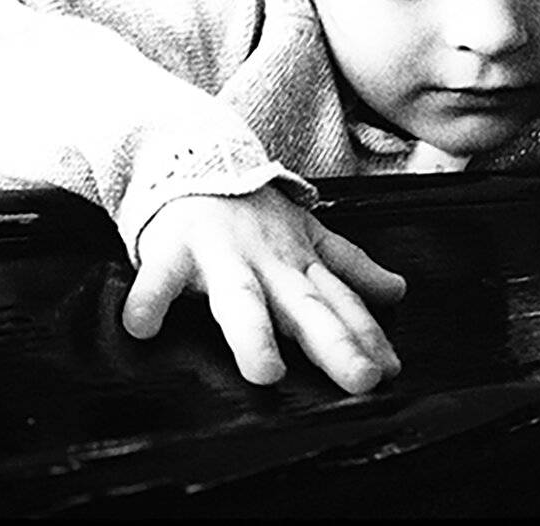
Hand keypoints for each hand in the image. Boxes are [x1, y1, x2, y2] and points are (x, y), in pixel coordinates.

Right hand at [123, 187, 406, 393]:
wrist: (195, 160)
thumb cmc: (253, 212)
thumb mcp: (309, 235)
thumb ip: (350, 266)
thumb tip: (397, 291)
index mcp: (299, 261)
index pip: (340, 302)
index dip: (367, 335)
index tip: (390, 371)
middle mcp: (268, 261)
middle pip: (305, 307)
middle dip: (334, 342)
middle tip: (361, 379)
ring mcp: (222, 255)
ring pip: (240, 298)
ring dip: (253, 332)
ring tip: (265, 371)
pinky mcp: (173, 249)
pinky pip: (158, 278)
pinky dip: (149, 299)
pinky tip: (142, 328)